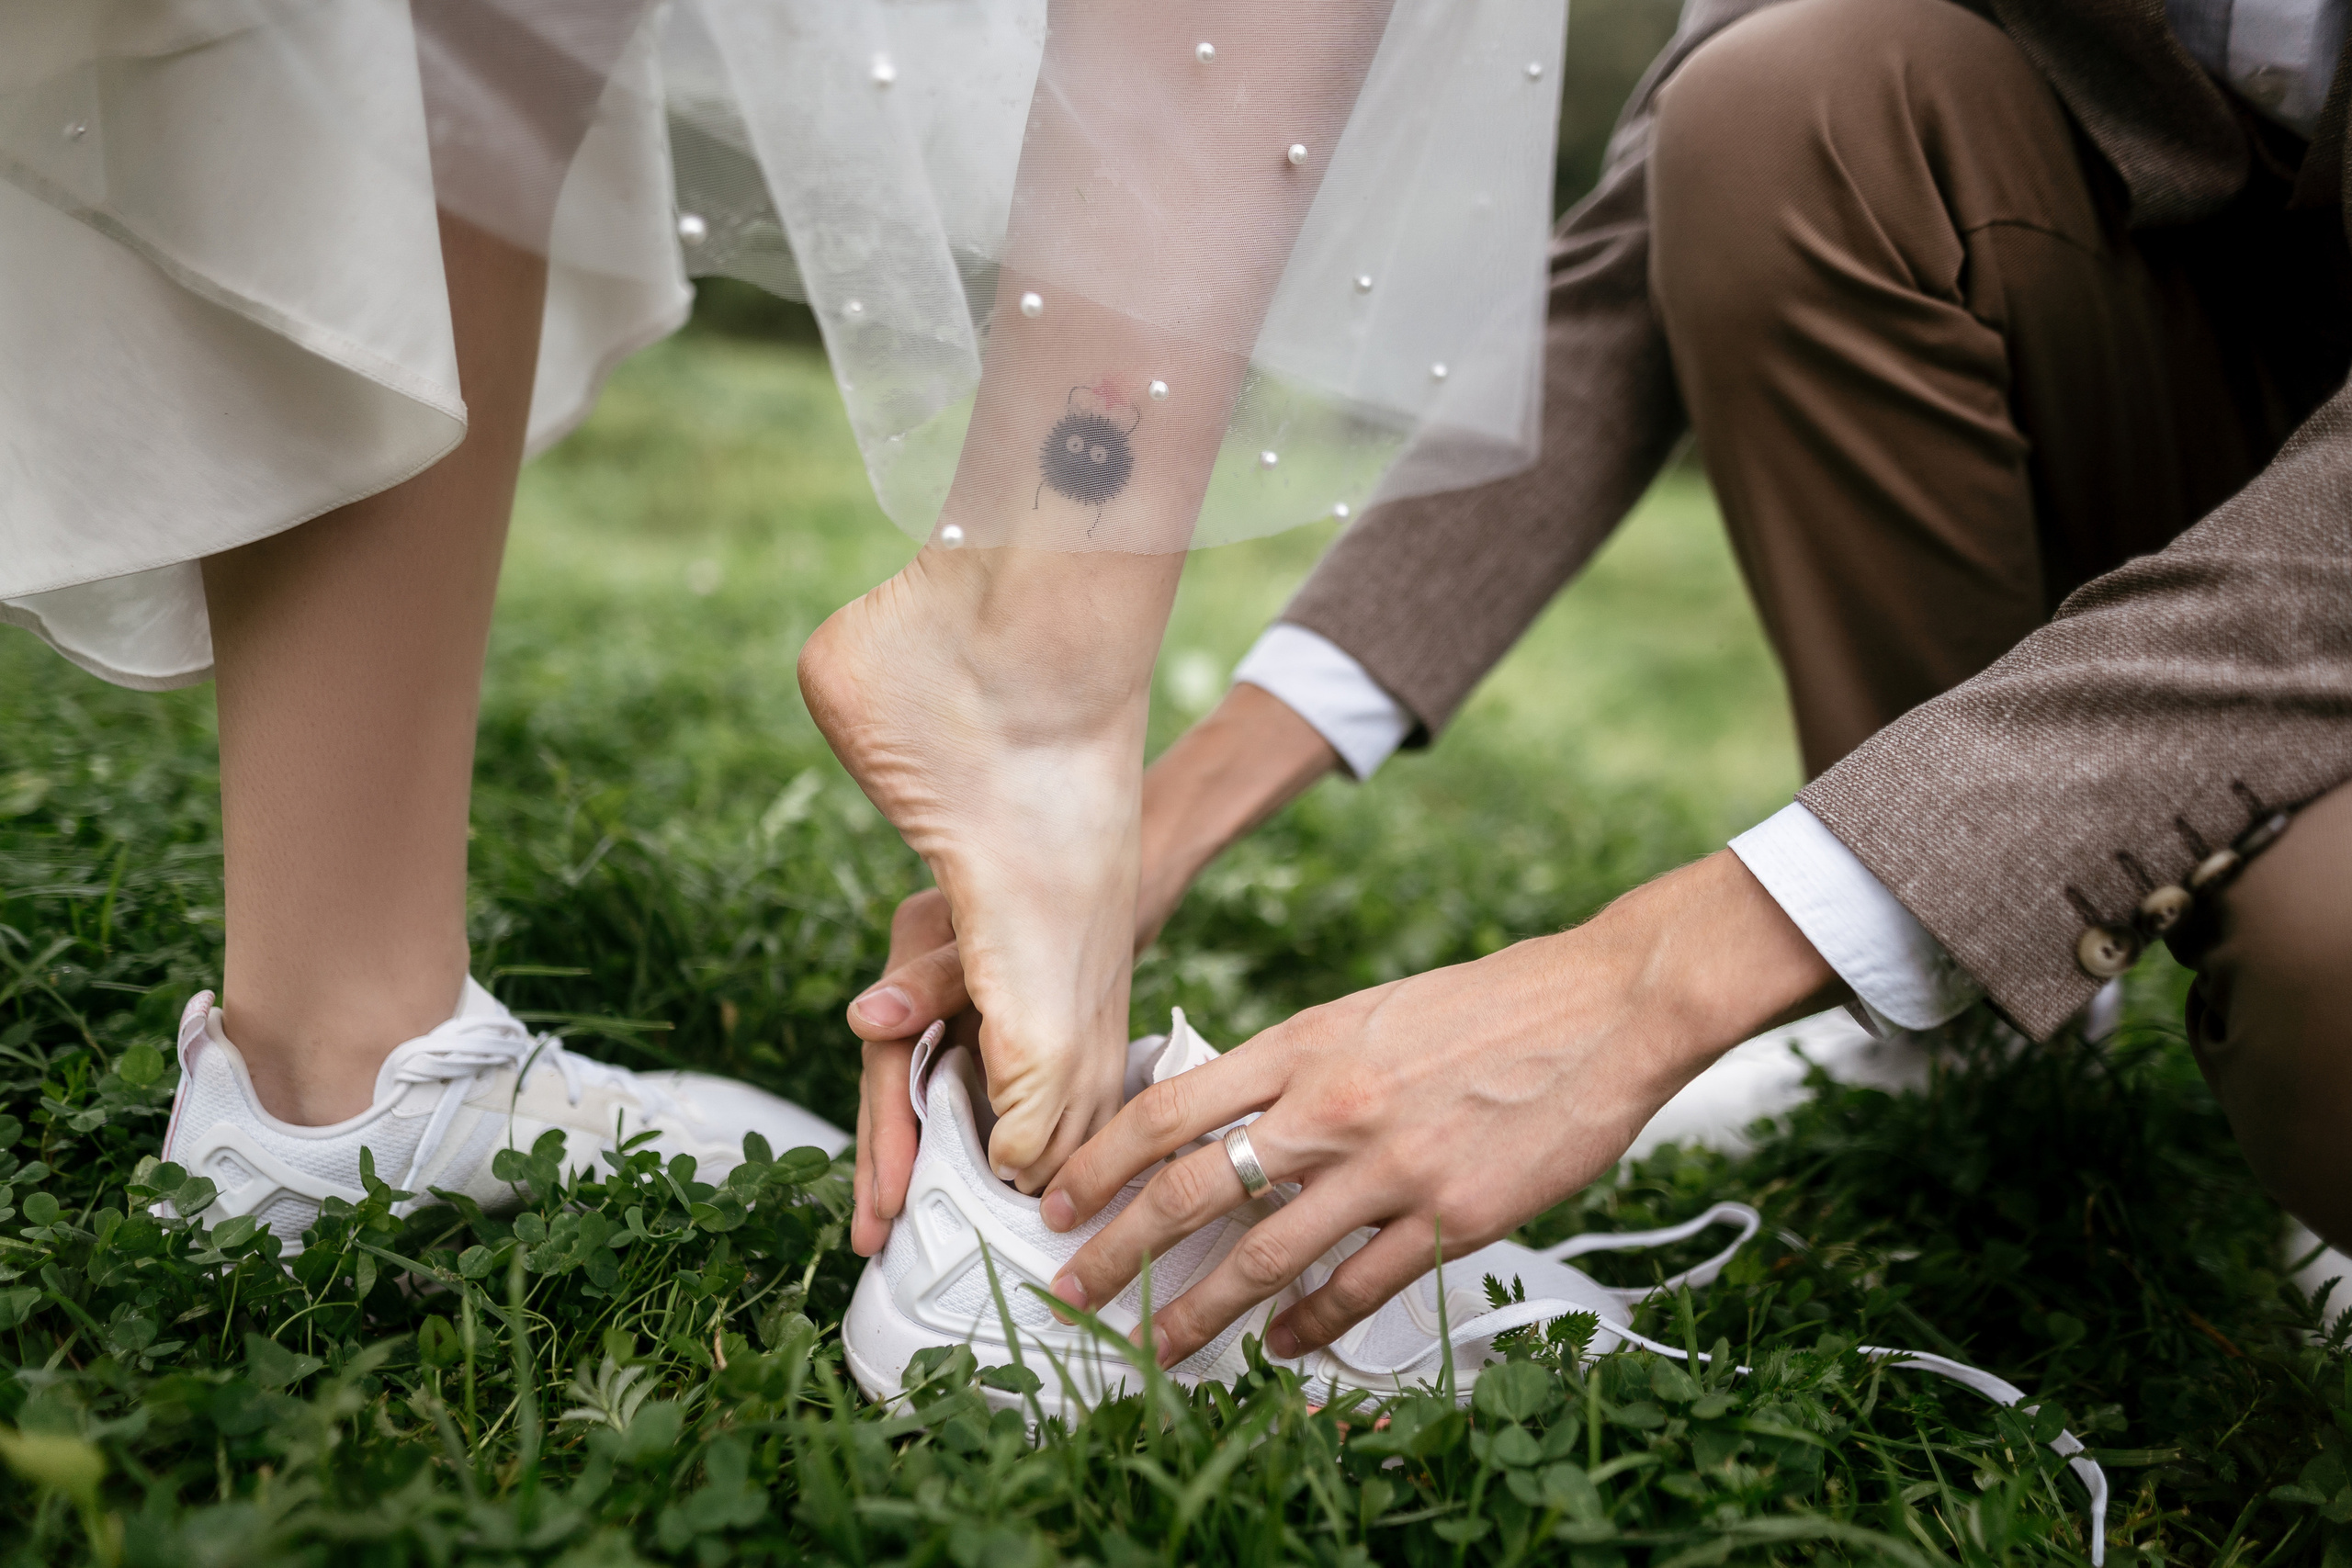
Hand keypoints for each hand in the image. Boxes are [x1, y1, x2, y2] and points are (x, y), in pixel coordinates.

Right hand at [844, 682, 1340, 1252]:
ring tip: (908, 1228)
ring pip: (927, 1098)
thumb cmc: (1065, 885)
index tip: (886, 1207)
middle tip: (877, 1242)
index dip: (884, 1142)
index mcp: (912, 969)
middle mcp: (924, 993)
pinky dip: (964, 1132)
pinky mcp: (992, 1021)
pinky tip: (972, 1176)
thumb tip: (866, 1019)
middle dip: (888, 1168)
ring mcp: (956, 1009)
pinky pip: (966, 1086)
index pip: (886, 1073)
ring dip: (920, 1160)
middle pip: (896, 1095)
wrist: (1133, 862)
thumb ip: (934, 981)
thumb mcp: (995, 933)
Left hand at [1035, 850, 1843, 1367]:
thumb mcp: (1365, 1012)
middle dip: (1119, 1250)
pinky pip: (1358, 1288)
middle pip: (1191, 1191)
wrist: (1602, 1005)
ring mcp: (1389, 1168)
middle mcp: (1330, 1107)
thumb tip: (1225, 1118)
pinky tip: (1281, 1345)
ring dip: (1199, 1311)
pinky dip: (1310, 1325)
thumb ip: (1294, 1066)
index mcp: (1304, 1045)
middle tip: (1073, 1290)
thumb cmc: (1486, 1004)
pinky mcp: (1451, 1219)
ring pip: (1264, 1258)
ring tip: (1159, 1346)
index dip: (1100, 1163)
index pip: (1169, 1110)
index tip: (1056, 1199)